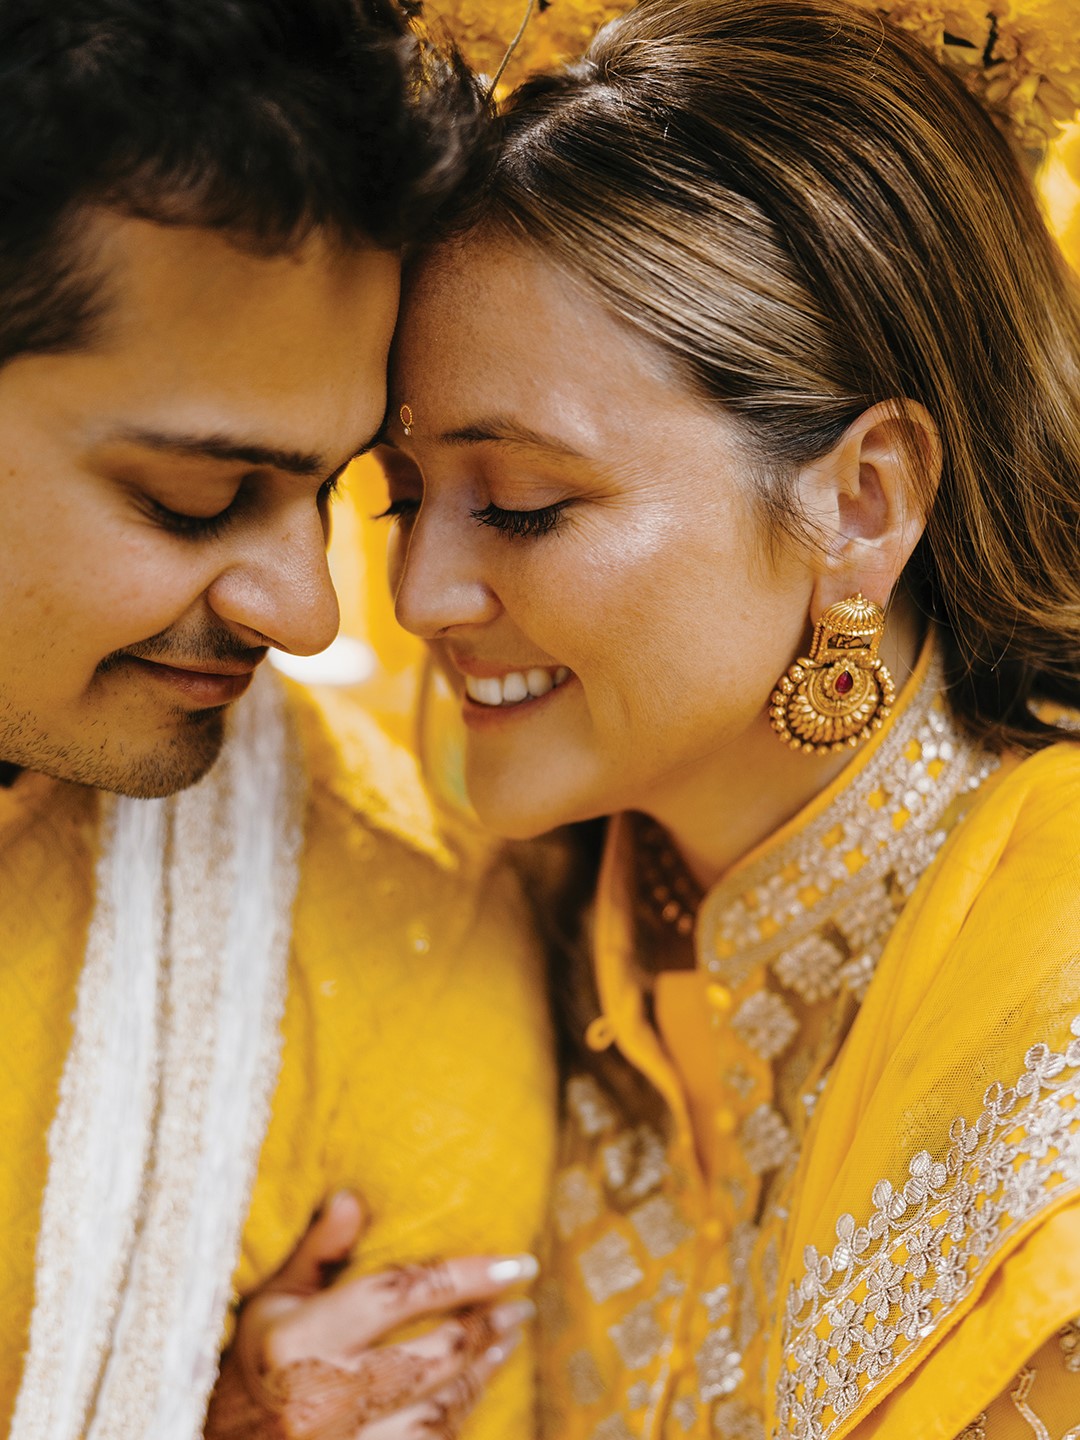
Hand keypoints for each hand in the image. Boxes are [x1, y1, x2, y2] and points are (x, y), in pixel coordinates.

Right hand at [205, 1192, 537, 1439]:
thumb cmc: (245, 1365)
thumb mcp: (268, 1303)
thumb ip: (315, 1253)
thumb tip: (352, 1197)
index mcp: (296, 1342)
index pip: (398, 1295)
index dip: (465, 1277)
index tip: (517, 1264)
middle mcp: (318, 1397)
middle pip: (429, 1356)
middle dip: (483, 1327)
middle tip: (520, 1301)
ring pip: (435, 1413)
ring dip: (480, 1375)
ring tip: (508, 1340)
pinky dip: (456, 1417)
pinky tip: (473, 1389)